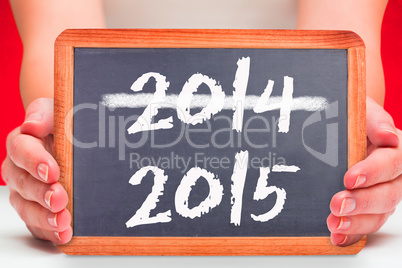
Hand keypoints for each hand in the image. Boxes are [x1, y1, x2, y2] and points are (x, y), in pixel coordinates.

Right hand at [1, 98, 71, 243]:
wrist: (76, 141)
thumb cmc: (66, 123)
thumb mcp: (58, 111)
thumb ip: (44, 114)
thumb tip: (31, 125)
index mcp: (22, 142)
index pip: (20, 150)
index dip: (35, 162)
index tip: (53, 171)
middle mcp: (19, 169)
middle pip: (23, 184)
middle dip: (41, 194)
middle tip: (59, 199)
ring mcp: (26, 192)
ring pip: (26, 207)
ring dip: (44, 217)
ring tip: (63, 222)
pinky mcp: (37, 210)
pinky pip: (38, 225)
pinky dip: (50, 232)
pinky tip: (64, 235)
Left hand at [327, 97, 401, 245]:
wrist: (340, 126)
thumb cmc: (352, 117)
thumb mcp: (361, 110)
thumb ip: (374, 120)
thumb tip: (389, 136)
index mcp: (396, 149)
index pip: (393, 162)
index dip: (374, 172)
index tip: (349, 178)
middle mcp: (394, 175)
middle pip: (389, 194)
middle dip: (363, 202)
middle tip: (338, 204)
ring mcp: (382, 193)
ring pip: (379, 214)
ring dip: (356, 223)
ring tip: (334, 224)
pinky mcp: (368, 207)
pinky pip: (365, 224)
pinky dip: (352, 234)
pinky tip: (337, 237)